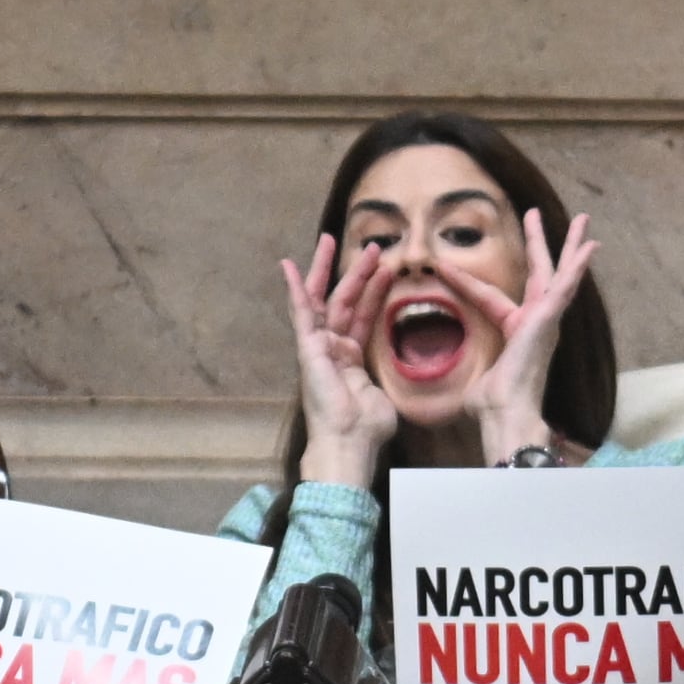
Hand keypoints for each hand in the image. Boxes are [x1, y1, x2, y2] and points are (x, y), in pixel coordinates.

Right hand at [283, 234, 398, 489]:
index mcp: (350, 359)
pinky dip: (295, 289)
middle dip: (355, 271)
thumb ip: (383, 376)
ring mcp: (318, 347)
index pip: (361, 316)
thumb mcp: (384, 394)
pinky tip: (291, 266)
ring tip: (340, 240)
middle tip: (369, 245)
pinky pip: (302, 313)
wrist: (349, 443)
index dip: (372, 292)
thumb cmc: (366, 429)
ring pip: (326, 300)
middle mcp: (332, 349)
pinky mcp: (308, 348)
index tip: (384, 270)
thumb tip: (392, 378)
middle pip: (343, 300)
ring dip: (335, 270)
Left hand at [434, 208, 598, 462]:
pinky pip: (566, 286)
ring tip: (584, 219)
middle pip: (540, 273)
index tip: (444, 267)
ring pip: (560, 273)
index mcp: (516, 332)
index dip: (463, 282)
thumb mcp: (473, 380)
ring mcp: (546, 319)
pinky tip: (591, 246)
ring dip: (571, 246)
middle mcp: (537, 322)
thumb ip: (472, 377)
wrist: (505, 409)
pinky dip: (579, 266)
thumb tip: (456, 401)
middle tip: (536, 214)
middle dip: (540, 244)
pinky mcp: (550, 317)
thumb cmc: (490, 403)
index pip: (489, 297)